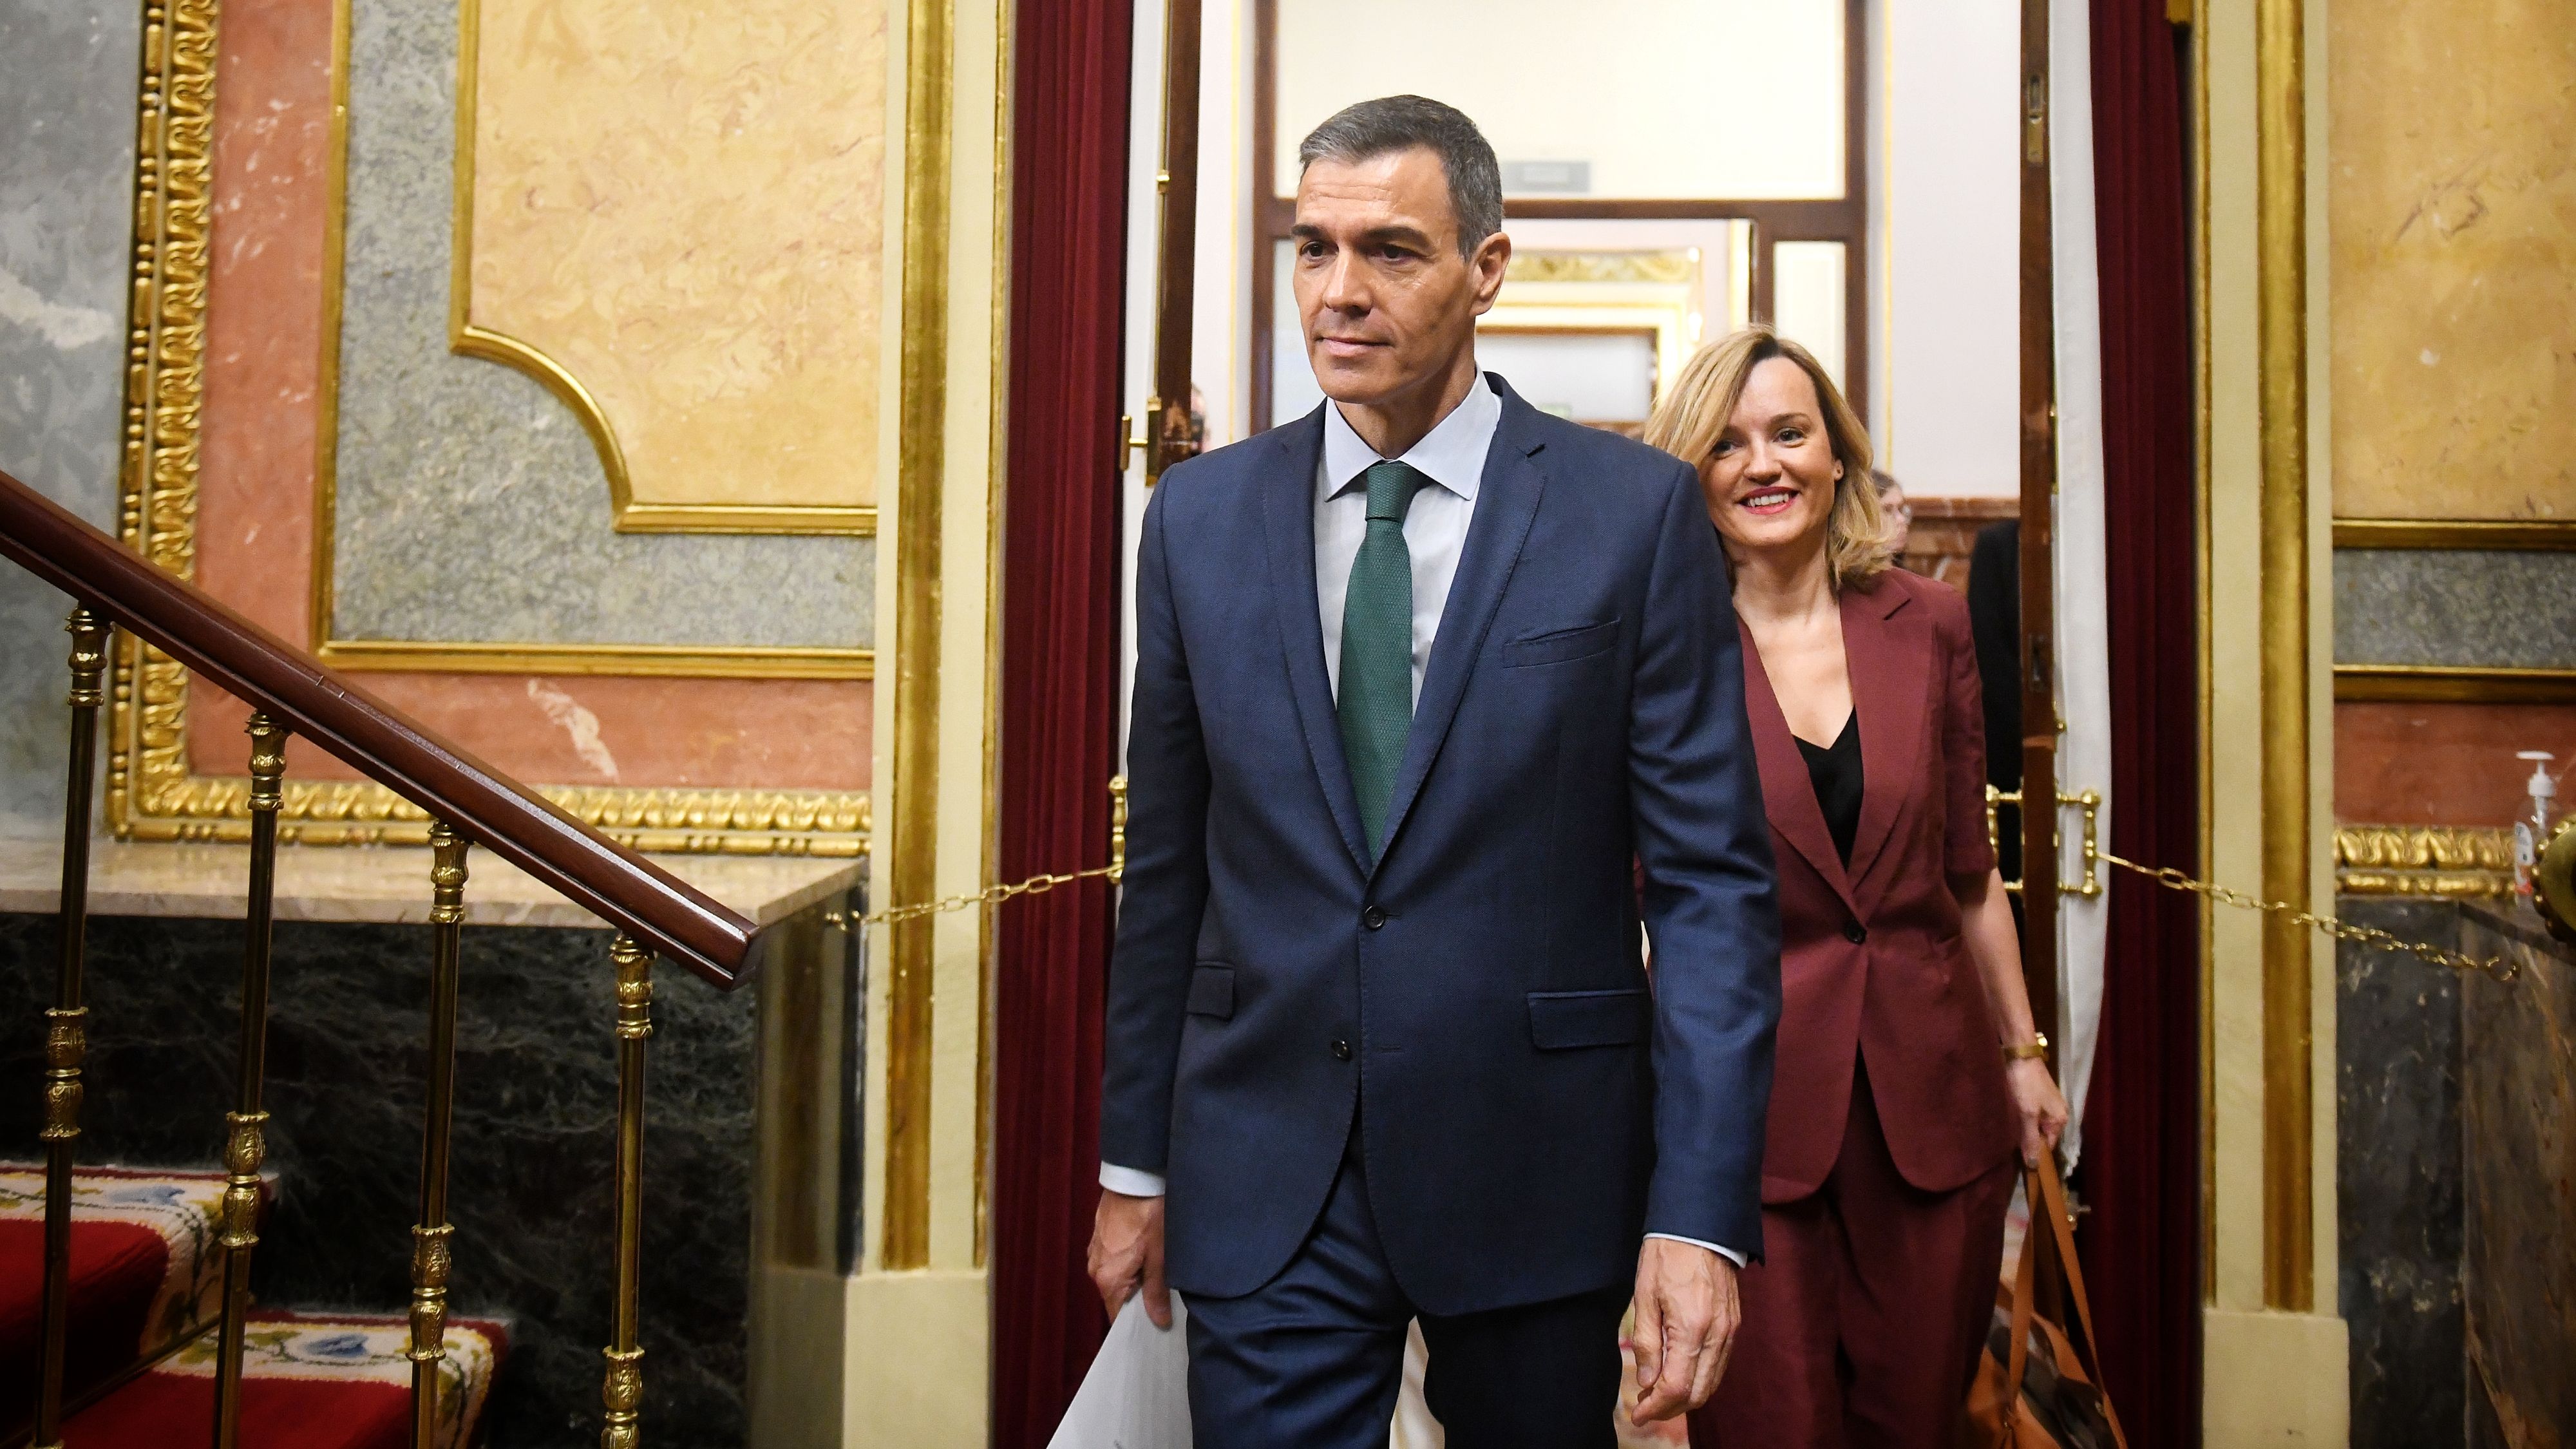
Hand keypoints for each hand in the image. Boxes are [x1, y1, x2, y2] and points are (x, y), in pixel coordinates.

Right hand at [1087, 1189, 1171, 1327]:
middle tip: (1164, 1294)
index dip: (1138, 1322)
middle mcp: (1095, 1269)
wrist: (1134, 1178)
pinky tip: (1147, 1253)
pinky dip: (1129, 1263)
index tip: (1157, 1324)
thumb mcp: (1160, 1257)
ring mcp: (1095, 1253)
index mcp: (1108, 1279)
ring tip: (1157, 1268)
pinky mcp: (1099, 1239)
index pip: (1118, 1316)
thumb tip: (1158, 1320)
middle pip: (1117, 1297)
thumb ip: (1157, 1292)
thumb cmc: (1148, 1215)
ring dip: (1135, 1279)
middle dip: (1139, 1299)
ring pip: (1116, 1278)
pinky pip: (1113, 1261)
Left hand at [1625, 1238, 1739, 1422]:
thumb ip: (1646, 1344)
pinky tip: (1679, 1373)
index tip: (1637, 1414)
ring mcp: (1730, 1331)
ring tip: (1657, 1393)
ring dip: (1685, 1396)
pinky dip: (1699, 1378)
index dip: (1655, 1407)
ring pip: (1711, 1382)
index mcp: (1691, 1329)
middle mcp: (1717, 1336)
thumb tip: (1647, 1382)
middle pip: (1697, 1393)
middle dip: (1670, 1408)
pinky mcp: (1734, 1325)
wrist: (1699, 1227)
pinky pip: (1719, 1364)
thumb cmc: (1666, 1257)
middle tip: (1645, 1407)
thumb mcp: (1644, 1298)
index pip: (1675, 1387)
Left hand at [2007, 1057, 2069, 1166]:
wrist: (2020, 1055)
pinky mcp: (2039, 1096)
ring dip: (2024, 1129)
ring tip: (2009, 1134)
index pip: (2048, 1145)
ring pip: (2036, 1124)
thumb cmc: (2025, 1085)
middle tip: (2010, 1146)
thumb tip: (2034, 1165)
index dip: (2035, 1153)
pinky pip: (2032, 1115)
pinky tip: (2011, 1119)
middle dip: (2029, 1140)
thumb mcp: (2027, 1114)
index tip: (2019, 1160)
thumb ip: (2030, 1138)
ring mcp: (2049, 1104)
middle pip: (2043, 1135)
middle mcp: (2058, 1113)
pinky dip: (2023, 1119)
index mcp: (2060, 1119)